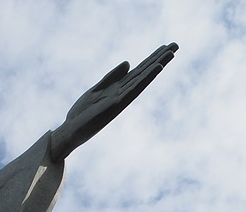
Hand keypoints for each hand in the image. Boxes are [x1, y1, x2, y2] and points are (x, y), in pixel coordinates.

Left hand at [50, 43, 177, 161]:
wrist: (69, 133)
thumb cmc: (81, 114)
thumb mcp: (96, 90)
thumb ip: (111, 77)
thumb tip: (129, 63)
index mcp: (117, 89)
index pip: (138, 71)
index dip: (152, 58)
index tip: (166, 46)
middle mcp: (122, 93)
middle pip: (144, 72)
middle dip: (159, 59)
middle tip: (176, 45)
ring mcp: (120, 99)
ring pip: (142, 79)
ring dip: (156, 66)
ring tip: (170, 54)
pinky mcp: (115, 105)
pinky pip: (133, 90)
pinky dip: (145, 78)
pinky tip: (155, 69)